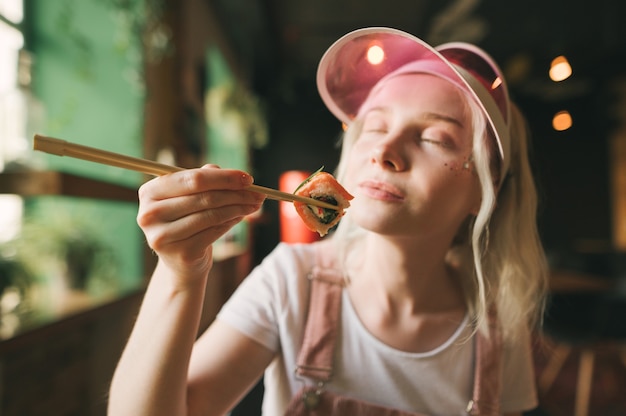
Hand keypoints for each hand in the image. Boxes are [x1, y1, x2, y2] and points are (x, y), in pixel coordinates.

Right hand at [137, 165, 264, 281]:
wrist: (181, 261)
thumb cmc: (187, 220)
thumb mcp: (192, 196)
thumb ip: (207, 179)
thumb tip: (236, 177)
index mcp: (149, 192)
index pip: (193, 178)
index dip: (224, 177)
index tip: (248, 179)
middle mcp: (150, 214)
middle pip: (204, 196)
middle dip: (236, 193)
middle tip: (258, 193)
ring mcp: (163, 236)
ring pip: (212, 214)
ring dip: (239, 208)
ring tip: (254, 205)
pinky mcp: (181, 253)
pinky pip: (214, 231)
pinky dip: (232, 222)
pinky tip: (241, 217)